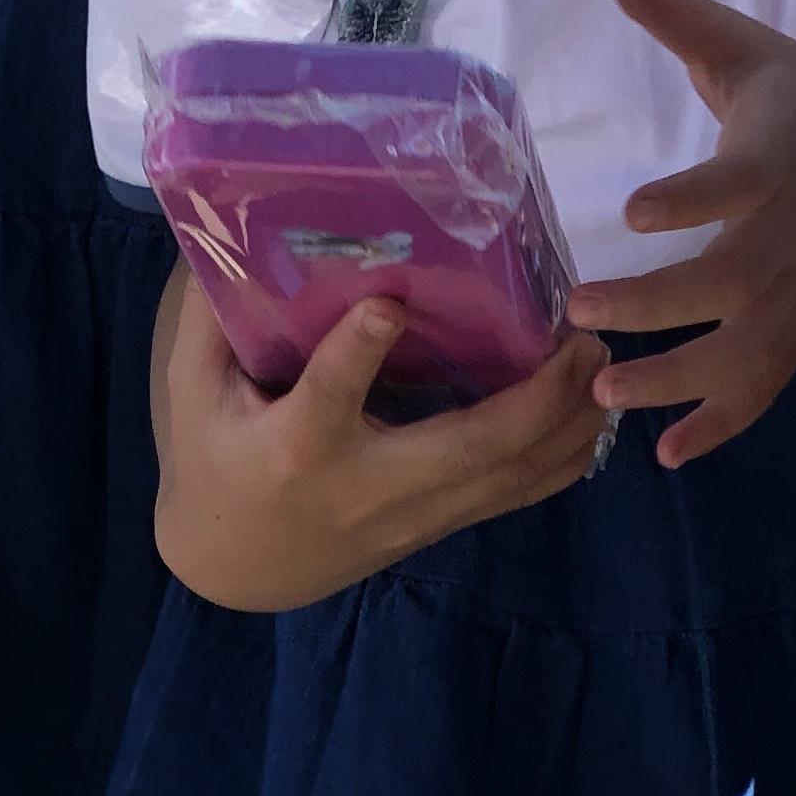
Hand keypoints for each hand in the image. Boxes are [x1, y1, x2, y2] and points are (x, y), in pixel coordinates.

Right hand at [150, 270, 612, 612]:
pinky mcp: (438, 525)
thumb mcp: (193, 388)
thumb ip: (212, 315)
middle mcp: (365, 487)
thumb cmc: (213, 458)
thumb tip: (233, 226)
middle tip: (580, 336)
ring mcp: (411, 515)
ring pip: (507, 480)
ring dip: (567, 425)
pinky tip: (594, 412)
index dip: (357, 353)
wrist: (234, 568)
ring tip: (603, 359)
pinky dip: (564, 458)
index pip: (326, 400)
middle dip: (534, 400)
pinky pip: (513, 496)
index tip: (390, 301)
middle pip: (463, 453)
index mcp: (294, 444)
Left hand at [563, 0, 795, 467]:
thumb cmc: (795, 94)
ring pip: (748, 350)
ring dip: (679, 379)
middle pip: (734, 283)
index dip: (693, 196)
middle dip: (659, 305)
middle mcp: (794, 233)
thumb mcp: (739, 46)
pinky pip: (767, 386)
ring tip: (604, 394)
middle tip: (580, 312)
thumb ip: (675, 13)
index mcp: (776, 157)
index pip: (736, 181)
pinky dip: (722, 423)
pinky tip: (668, 455)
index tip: (636, 209)